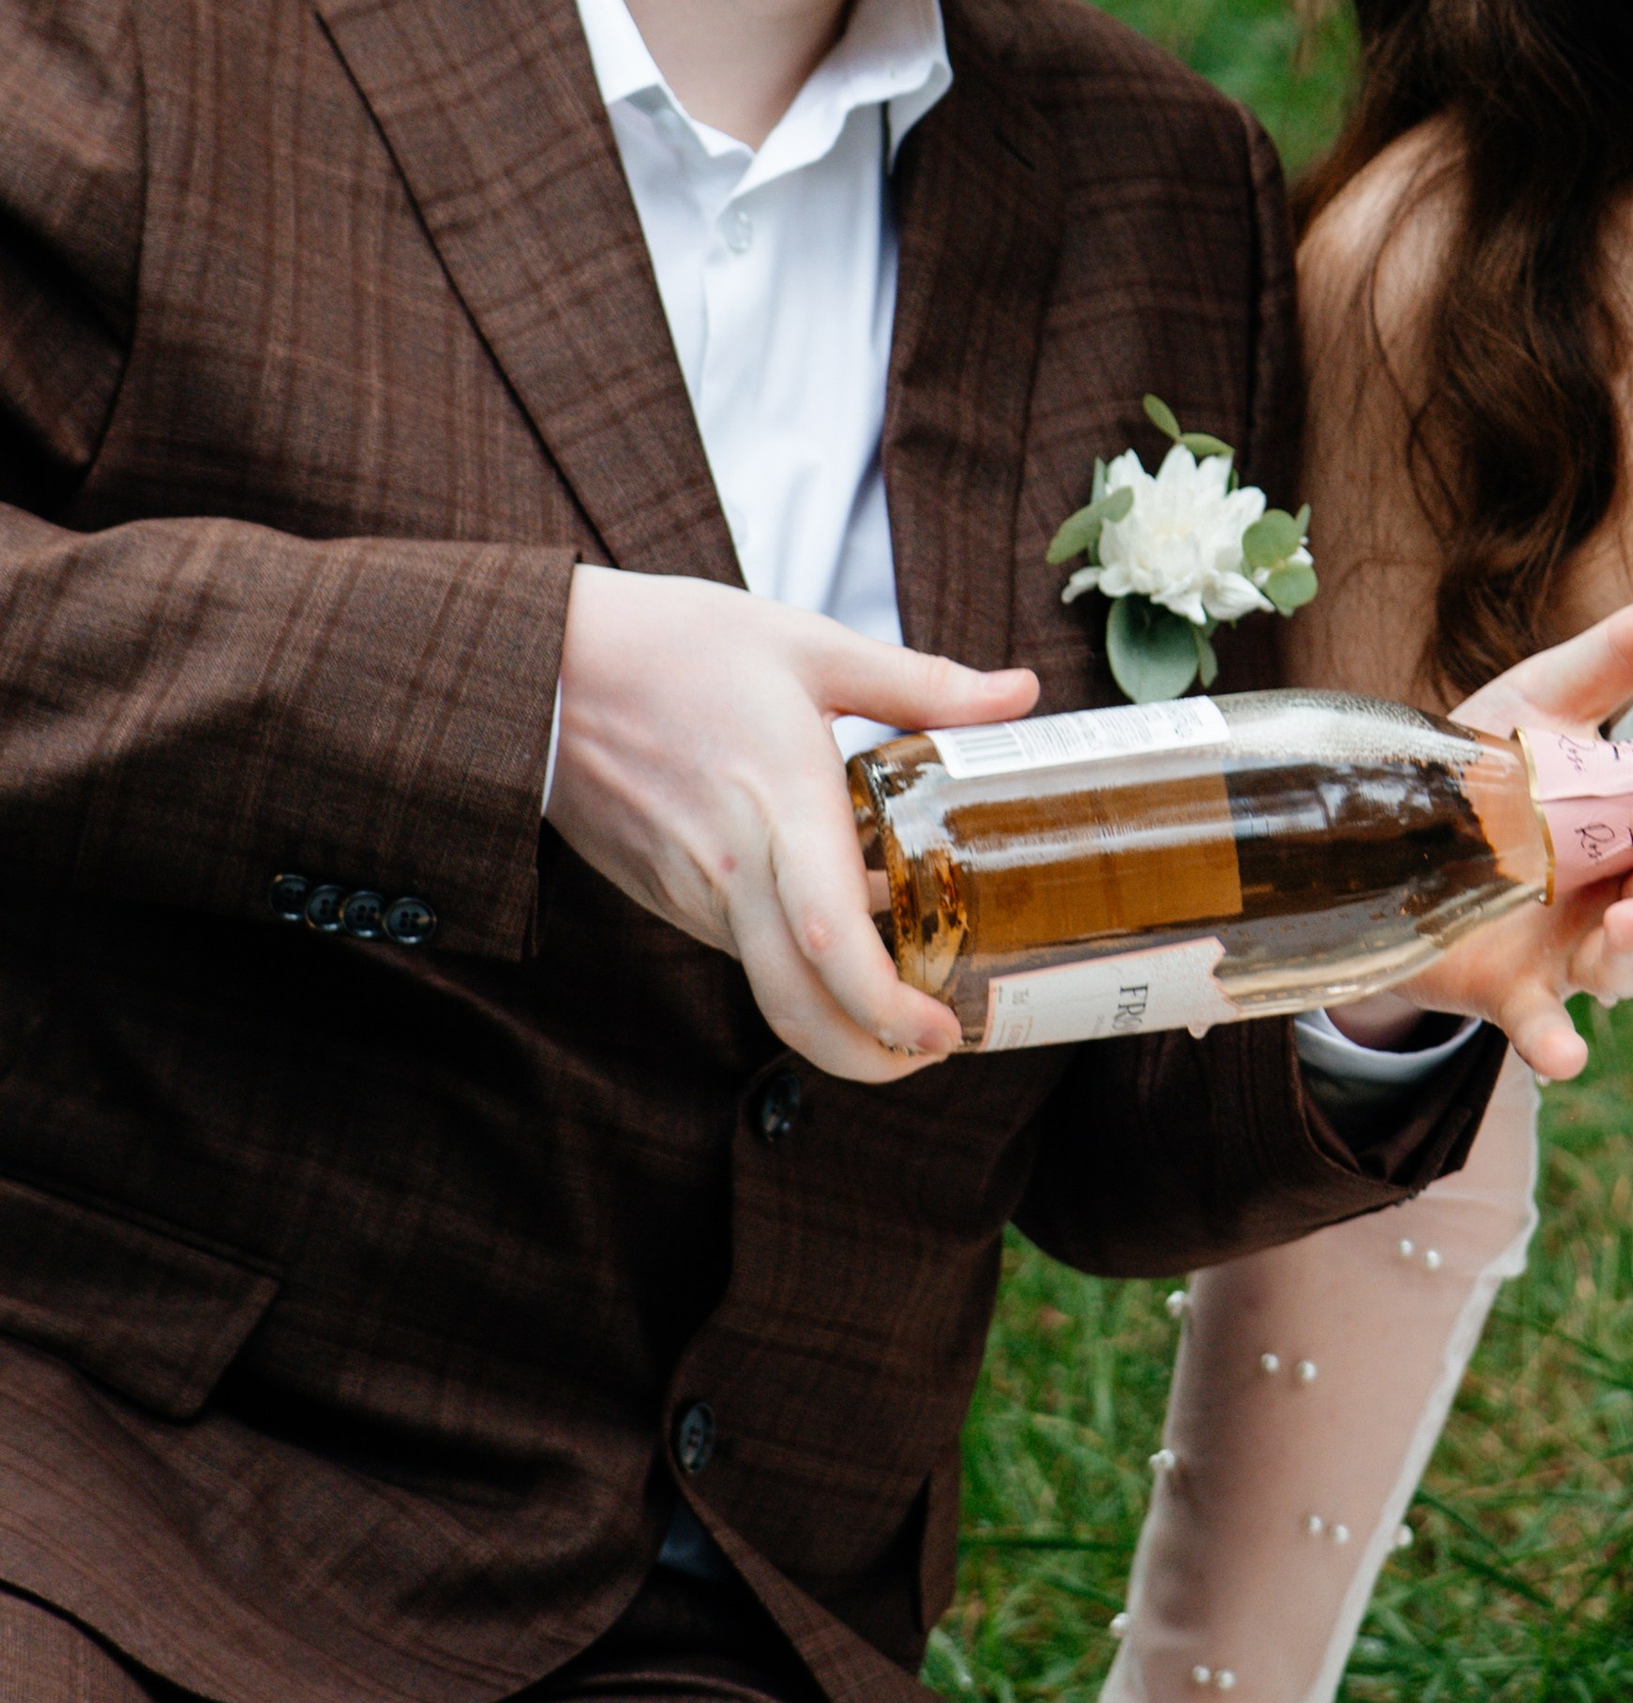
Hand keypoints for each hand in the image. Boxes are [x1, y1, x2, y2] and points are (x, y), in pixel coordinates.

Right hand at [548, 566, 1036, 1080]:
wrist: (542, 665)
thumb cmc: (673, 644)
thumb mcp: (810, 645)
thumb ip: (923, 682)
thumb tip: (1020, 694)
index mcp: (778, 805)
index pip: (829, 940)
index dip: (888, 1006)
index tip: (943, 1030)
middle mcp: (731, 871)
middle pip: (797, 1011)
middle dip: (872, 1058)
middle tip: (937, 1048)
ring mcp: (692, 894)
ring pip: (769, 991)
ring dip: (835, 1020)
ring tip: (907, 999)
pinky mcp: (666, 896)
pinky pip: (740, 953)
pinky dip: (793, 973)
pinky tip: (839, 938)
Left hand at [1396, 583, 1632, 1080]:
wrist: (1376, 832)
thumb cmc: (1483, 773)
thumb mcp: (1546, 701)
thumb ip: (1624, 657)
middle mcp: (1625, 897)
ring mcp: (1570, 949)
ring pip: (1632, 965)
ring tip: (1626, 913)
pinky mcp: (1510, 988)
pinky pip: (1542, 1025)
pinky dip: (1556, 1041)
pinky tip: (1566, 1056)